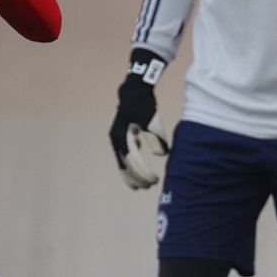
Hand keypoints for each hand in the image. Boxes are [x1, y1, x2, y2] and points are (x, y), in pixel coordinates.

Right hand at [109, 49, 169, 189]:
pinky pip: (123, 154)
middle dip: (136, 178)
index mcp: (122, 136)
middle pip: (124, 165)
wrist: (133, 90)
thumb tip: (161, 155)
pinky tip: (139, 168)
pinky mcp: (120, 135)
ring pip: (122, 161)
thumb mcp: (152, 120)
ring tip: (141, 186)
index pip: (132, 161)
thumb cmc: (144, 105)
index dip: (142, 173)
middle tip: (150, 186)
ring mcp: (116, 137)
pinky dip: (129, 164)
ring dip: (131, 174)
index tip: (154, 180)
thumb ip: (156, 138)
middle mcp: (116, 139)